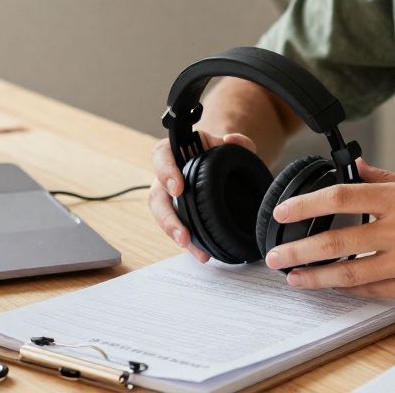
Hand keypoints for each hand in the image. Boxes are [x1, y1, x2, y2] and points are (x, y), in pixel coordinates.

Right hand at [148, 130, 259, 263]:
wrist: (225, 167)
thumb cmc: (222, 154)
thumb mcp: (233, 145)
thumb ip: (238, 141)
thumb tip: (232, 140)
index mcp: (176, 152)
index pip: (161, 155)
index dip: (165, 171)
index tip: (178, 188)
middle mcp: (167, 175)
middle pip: (156, 196)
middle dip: (167, 218)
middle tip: (182, 233)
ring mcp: (170, 197)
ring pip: (163, 216)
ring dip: (174, 234)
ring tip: (190, 247)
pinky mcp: (179, 214)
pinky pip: (177, 228)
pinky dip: (188, 242)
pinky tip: (200, 253)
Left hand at [263, 158, 394, 300]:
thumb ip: (385, 179)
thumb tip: (353, 167)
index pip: (341, 197)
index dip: (307, 205)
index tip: (283, 213)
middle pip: (337, 240)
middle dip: (299, 250)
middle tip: (276, 255)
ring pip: (349, 274)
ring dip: (316, 277)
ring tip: (294, 278)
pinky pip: (373, 291)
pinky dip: (350, 289)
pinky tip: (332, 287)